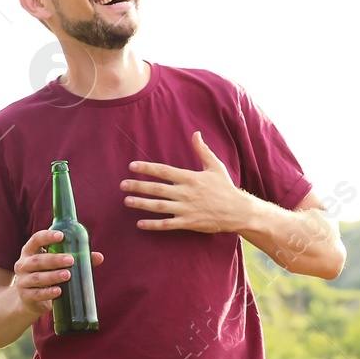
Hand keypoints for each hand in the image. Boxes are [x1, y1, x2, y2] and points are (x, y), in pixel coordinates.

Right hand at [11, 229, 102, 316]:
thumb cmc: (46, 274)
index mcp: (30, 251)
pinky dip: (48, 293)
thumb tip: (99, 257)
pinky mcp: (26, 296)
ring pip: (38, 278)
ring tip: (67, 275)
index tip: (61, 235)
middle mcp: (23, 265)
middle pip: (37, 260)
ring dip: (53, 276)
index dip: (47, 236)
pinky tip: (59, 291)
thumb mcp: (55, 265)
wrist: (29, 299)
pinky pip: (37, 294)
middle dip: (54, 260)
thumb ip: (76, 259)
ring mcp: (23, 281)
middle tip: (70, 260)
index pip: (36, 239)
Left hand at [122, 132, 256, 232]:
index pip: (164, 171)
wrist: (238, 211)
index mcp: (190, 178)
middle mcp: (186, 193)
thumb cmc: (225, 188)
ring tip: (127, 201)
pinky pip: (167, 224)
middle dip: (138, 185)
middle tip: (122, 184)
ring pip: (159, 206)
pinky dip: (153, 225)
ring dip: (141, 203)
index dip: (147, 168)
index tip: (132, 166)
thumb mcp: (215, 166)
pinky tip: (140, 224)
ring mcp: (186, 209)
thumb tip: (196, 133)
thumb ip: (202, 150)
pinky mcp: (189, 223)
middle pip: (157, 188)